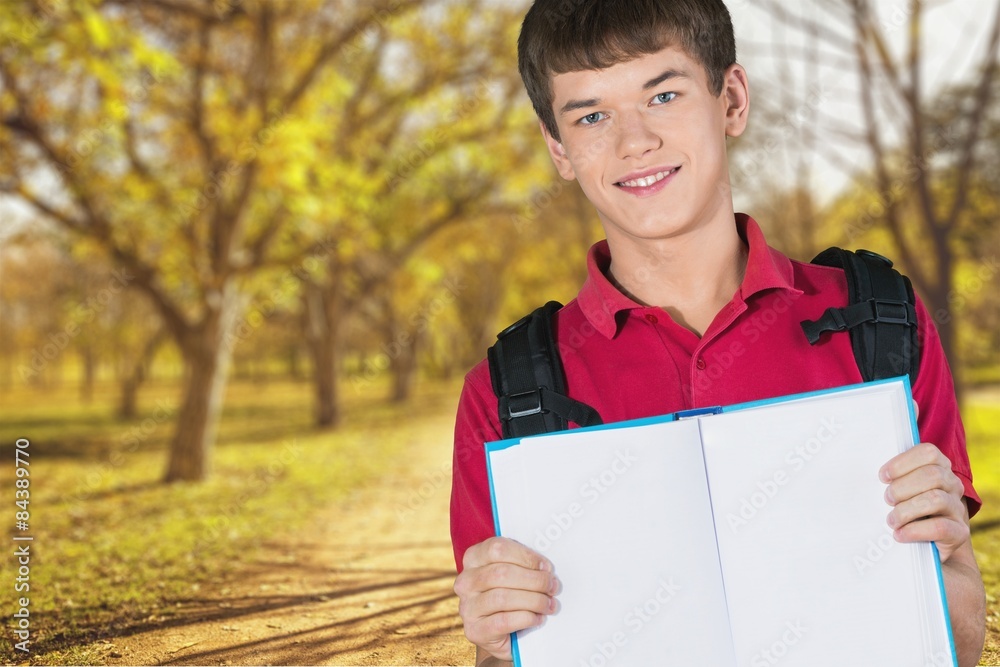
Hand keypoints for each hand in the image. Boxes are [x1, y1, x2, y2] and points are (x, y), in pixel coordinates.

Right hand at [453, 537, 557, 659]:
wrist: (500, 634)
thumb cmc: (511, 596)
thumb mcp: (513, 575)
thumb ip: (523, 565)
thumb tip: (545, 569)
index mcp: (473, 559)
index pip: (497, 548)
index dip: (526, 556)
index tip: (546, 567)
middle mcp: (466, 581)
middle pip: (502, 573)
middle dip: (534, 580)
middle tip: (553, 587)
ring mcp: (467, 607)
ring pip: (503, 597)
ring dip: (534, 601)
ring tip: (549, 604)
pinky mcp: (474, 630)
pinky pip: (503, 621)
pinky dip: (526, 618)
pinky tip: (537, 618)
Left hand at [879, 442, 969, 562]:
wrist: (929, 547)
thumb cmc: (907, 511)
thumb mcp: (900, 491)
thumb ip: (891, 478)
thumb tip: (859, 471)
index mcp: (939, 467)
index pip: (928, 452)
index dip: (902, 462)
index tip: (882, 477)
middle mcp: (952, 485)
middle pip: (932, 475)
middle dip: (902, 488)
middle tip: (887, 500)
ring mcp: (957, 508)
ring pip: (936, 499)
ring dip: (906, 510)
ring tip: (891, 520)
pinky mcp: (959, 532)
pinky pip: (940, 527)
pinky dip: (915, 531)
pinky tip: (899, 534)